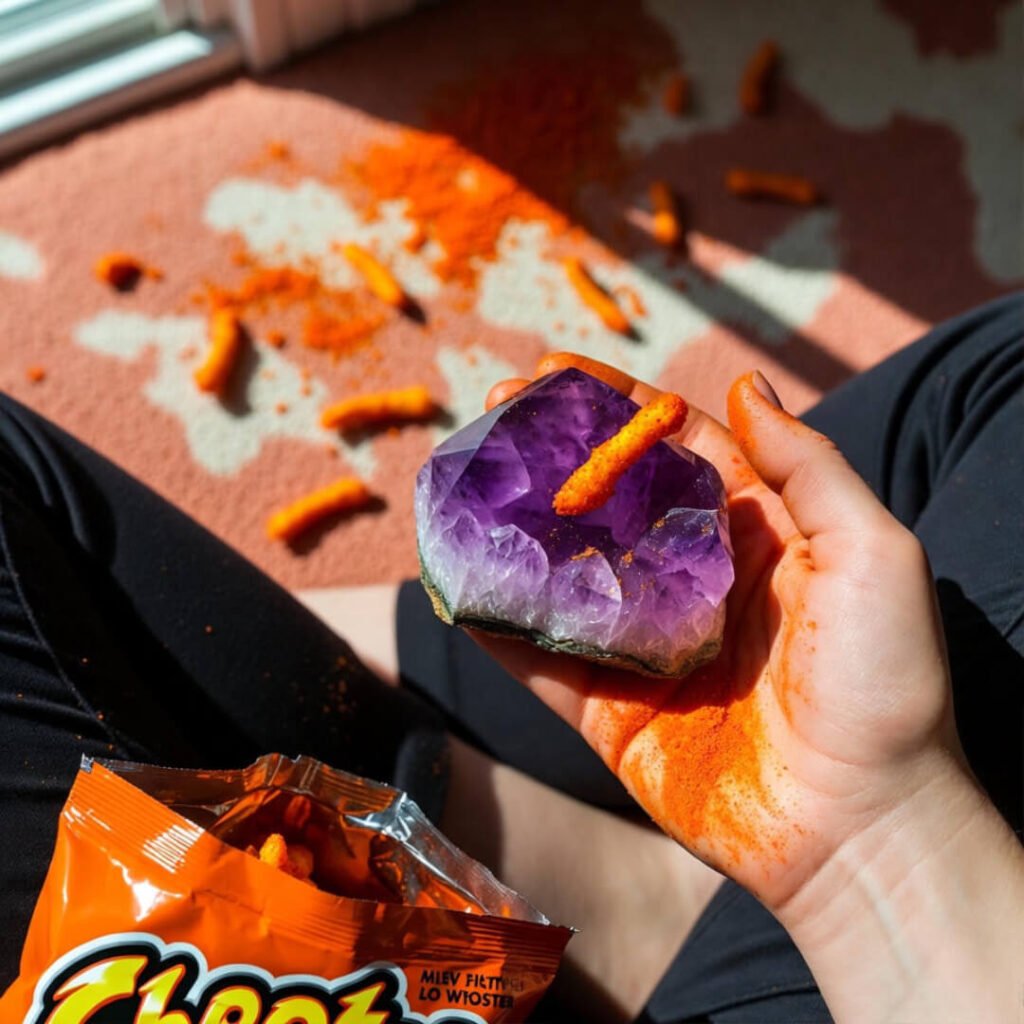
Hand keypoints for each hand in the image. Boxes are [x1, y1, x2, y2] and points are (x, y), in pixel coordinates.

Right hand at [479, 353, 959, 908]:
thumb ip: (806, 468)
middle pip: (604, 498)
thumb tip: (747, 384)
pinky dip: (495, 619)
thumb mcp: (872, 555)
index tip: (554, 372)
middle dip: (547, 453)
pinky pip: (540, 657)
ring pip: (562, 570)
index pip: (673, 447)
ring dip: (509, 524)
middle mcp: (692, 581)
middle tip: (490, 412)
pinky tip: (454, 576)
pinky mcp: (610, 710)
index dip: (614, 405)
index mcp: (753, 534)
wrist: (863, 830)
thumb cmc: (884, 687)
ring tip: (458, 477)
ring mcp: (644, 646)